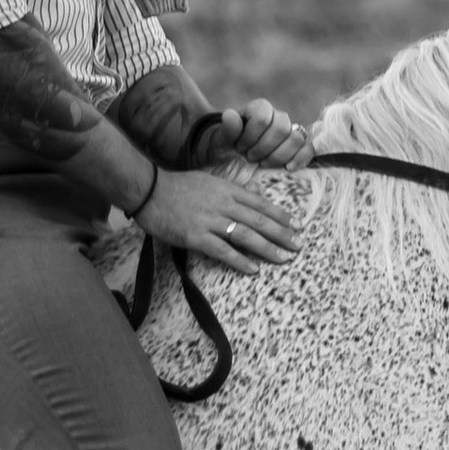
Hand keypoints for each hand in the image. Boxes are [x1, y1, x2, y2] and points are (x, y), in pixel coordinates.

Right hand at [143, 163, 304, 275]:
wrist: (149, 191)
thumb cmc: (179, 186)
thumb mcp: (210, 181)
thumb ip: (233, 189)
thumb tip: (256, 192)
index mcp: (228, 190)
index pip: (261, 204)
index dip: (281, 216)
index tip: (299, 226)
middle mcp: (223, 204)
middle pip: (259, 220)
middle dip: (282, 234)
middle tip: (299, 246)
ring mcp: (210, 220)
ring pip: (245, 235)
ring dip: (267, 248)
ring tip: (283, 259)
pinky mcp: (195, 236)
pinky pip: (222, 250)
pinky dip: (239, 260)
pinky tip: (253, 269)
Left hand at [200, 96, 315, 171]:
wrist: (231, 159)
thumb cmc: (225, 147)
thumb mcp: (219, 139)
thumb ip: (227, 128)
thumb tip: (230, 115)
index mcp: (259, 108)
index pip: (262, 118)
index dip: (251, 136)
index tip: (239, 147)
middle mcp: (277, 116)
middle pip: (281, 129)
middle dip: (264, 148)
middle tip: (250, 157)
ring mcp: (290, 131)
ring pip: (297, 139)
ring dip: (278, 156)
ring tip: (263, 164)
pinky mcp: (297, 148)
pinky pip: (308, 149)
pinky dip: (301, 159)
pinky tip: (288, 168)